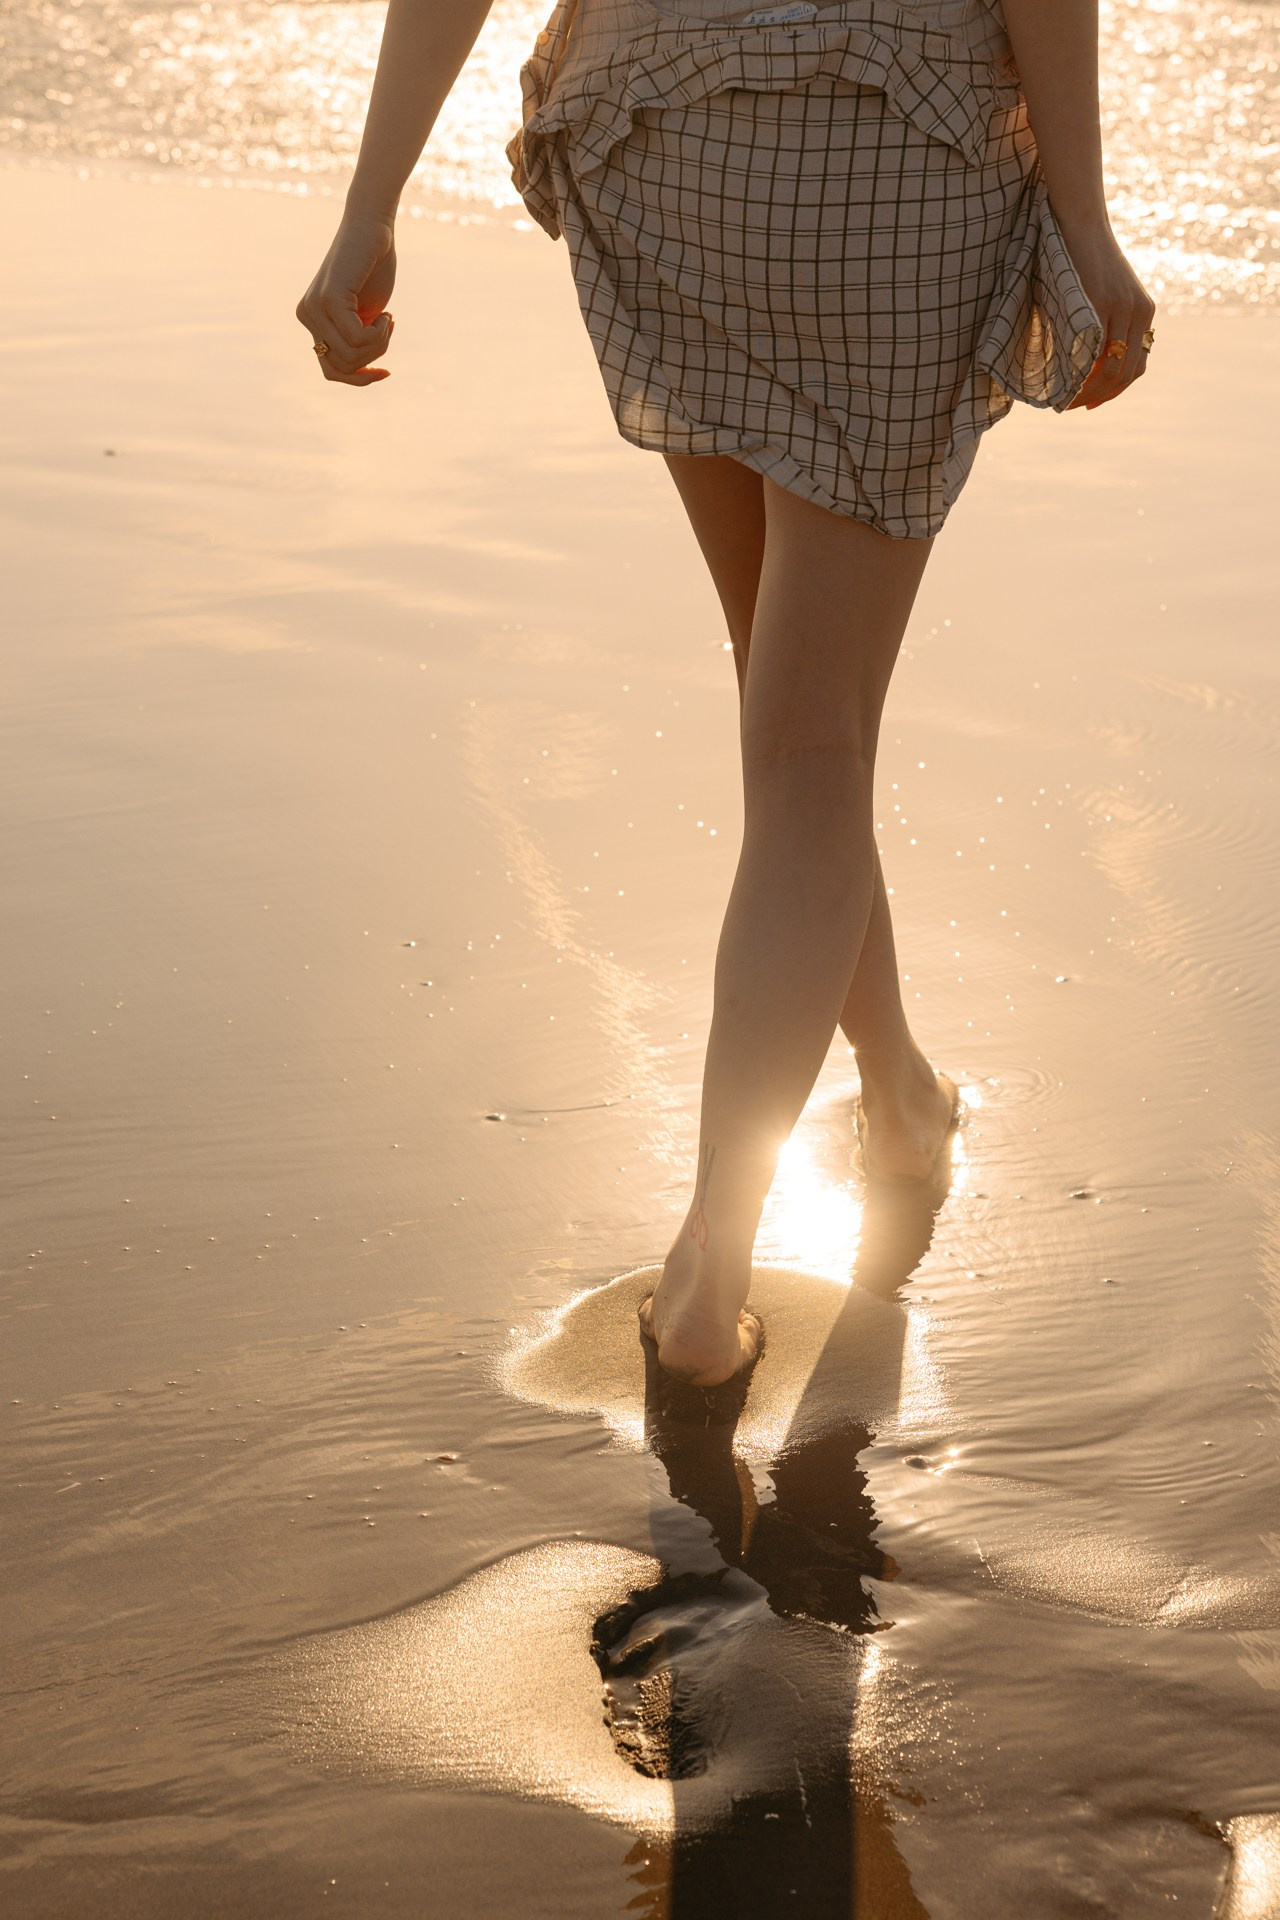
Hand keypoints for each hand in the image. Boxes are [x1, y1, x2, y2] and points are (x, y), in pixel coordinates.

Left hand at [295, 211, 396, 385]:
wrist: (373, 227)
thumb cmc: (373, 267)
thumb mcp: (366, 315)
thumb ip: (356, 342)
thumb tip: (359, 373)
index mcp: (312, 320)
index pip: (331, 371)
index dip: (360, 379)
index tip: (385, 371)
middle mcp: (306, 315)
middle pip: (343, 367)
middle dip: (374, 357)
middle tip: (387, 329)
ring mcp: (315, 307)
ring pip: (352, 356)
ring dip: (380, 344)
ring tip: (388, 319)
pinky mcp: (329, 299)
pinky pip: (358, 339)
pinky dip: (380, 333)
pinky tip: (387, 312)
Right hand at [1058, 216, 1155, 410]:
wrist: (1079, 221)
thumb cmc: (1082, 258)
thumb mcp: (1100, 294)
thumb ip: (1102, 324)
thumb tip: (1085, 363)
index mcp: (1143, 311)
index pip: (1137, 365)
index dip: (1116, 390)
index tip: (1093, 402)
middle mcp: (1139, 311)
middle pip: (1127, 371)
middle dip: (1102, 395)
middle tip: (1077, 406)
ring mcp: (1122, 307)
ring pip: (1113, 366)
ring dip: (1092, 390)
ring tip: (1070, 400)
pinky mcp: (1102, 302)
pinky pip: (1095, 349)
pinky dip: (1082, 372)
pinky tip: (1067, 381)